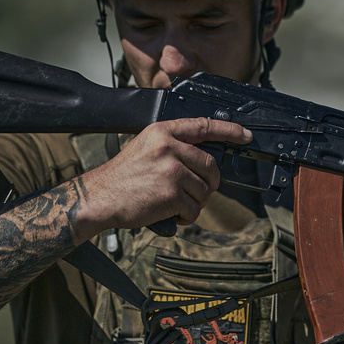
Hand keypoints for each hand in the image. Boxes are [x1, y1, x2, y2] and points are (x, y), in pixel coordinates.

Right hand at [73, 118, 251, 238]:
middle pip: (210, 165)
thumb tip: (204, 158)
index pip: (203, 126)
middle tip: (196, 191)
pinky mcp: (171, 194)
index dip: (229, 130)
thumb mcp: (145, 147)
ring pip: (205, 190)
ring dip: (195, 203)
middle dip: (210, 182)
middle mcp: (168, 147)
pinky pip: (195, 209)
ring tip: (174, 203)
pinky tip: (171, 214)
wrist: (98, 197)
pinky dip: (186, 217)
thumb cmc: (122, 176)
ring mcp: (171, 170)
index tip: (245, 134)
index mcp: (162, 132)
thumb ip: (173, 146)